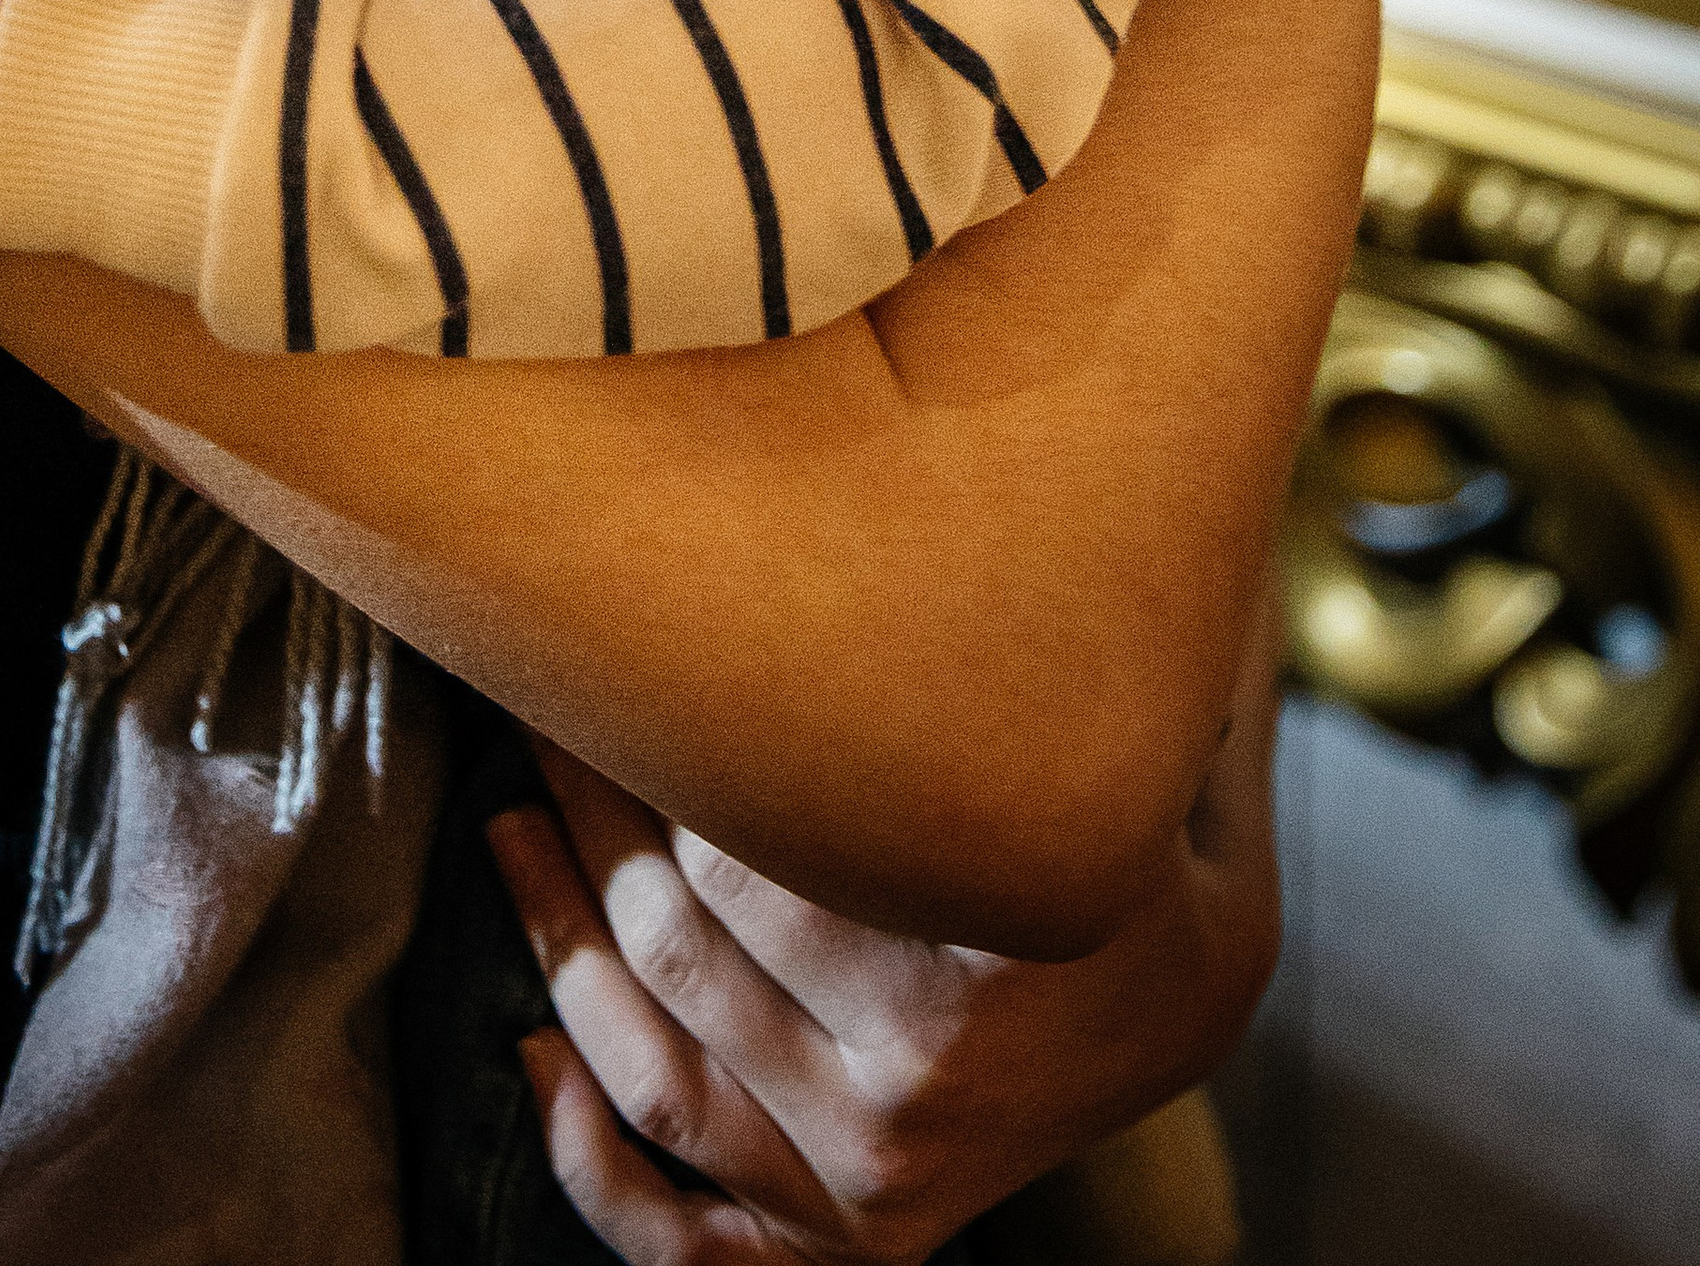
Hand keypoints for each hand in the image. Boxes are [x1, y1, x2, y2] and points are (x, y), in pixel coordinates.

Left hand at [484, 612, 1277, 1262]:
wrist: (1189, 1027)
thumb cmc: (1148, 852)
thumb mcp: (1164, 757)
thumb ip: (1094, 666)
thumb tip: (1065, 507)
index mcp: (993, 961)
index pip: (755, 850)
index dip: (657, 747)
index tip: (610, 647)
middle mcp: (924, 1096)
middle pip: (687, 938)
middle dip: (590, 807)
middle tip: (538, 702)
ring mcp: (875, 1184)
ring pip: (657, 1061)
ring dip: (554, 934)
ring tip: (510, 824)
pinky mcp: (846, 1245)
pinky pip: (681, 1238)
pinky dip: (586, 1162)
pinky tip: (529, 1054)